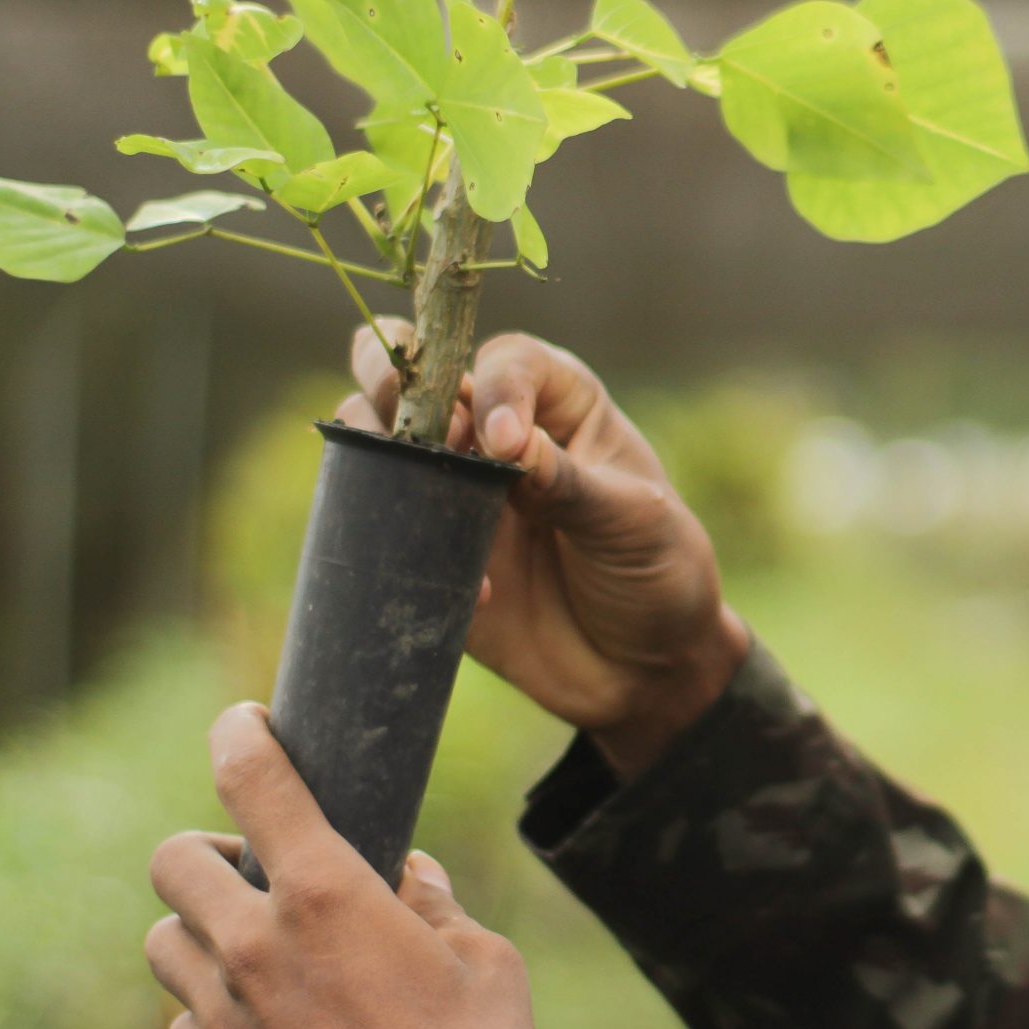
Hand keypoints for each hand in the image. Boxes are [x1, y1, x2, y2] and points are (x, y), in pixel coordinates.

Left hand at [147, 704, 535, 1028]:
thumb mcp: (486, 964)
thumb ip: (437, 906)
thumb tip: (411, 877)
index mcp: (327, 894)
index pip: (252, 778)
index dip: (240, 733)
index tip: (245, 723)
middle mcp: (255, 943)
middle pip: (171, 860)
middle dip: (206, 849)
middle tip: (253, 865)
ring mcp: (223, 1015)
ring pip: (162, 941)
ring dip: (198, 929)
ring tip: (251, 943)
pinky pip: (182, 1022)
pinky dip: (209, 1010)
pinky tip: (261, 1021)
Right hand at [340, 322, 748, 777]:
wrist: (640, 666)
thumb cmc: (656, 572)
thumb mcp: (633, 523)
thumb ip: (571, 483)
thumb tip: (512, 443)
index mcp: (559, 405)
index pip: (509, 362)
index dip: (496, 388)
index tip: (505, 441)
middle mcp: (494, 434)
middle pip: (416, 374)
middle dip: (393, 381)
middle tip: (414, 432)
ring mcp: (452, 490)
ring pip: (375, 436)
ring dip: (372, 449)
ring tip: (410, 494)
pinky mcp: (427, 550)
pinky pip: (378, 524)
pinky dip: (390, 539)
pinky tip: (474, 591)